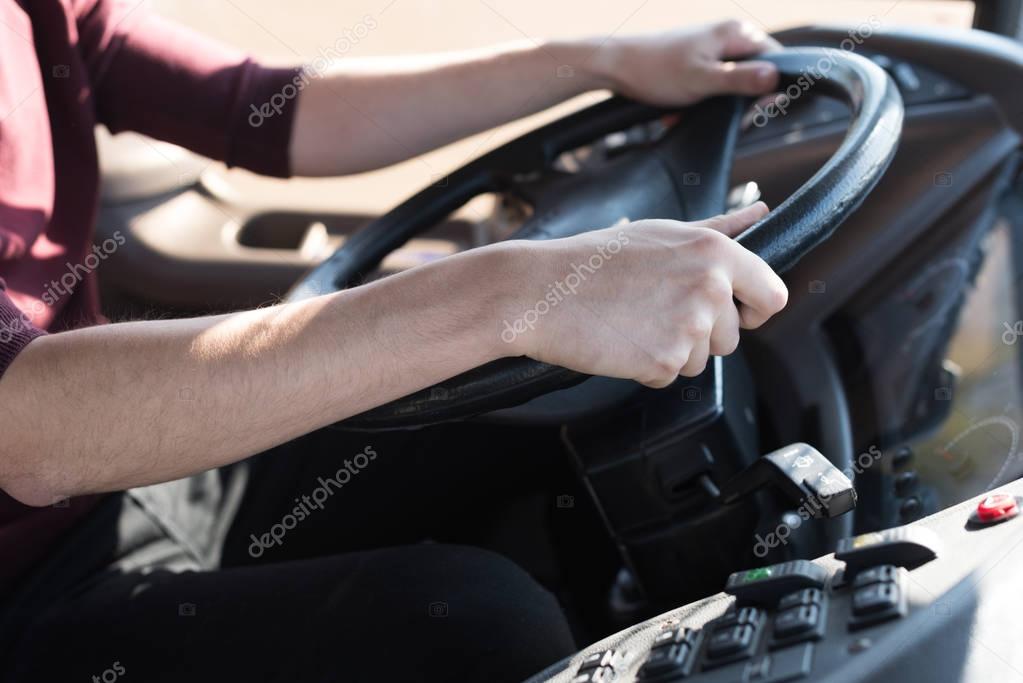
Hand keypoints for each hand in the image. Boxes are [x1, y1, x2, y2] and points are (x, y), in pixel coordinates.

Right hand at [496, 202, 787, 387]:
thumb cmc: (593, 260)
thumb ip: (718, 227)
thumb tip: (758, 215)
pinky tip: (622, 340)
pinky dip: (646, 367)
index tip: (733, 310)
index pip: (773, 296)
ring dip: (672, 350)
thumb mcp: (660, 232)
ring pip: (702, 359)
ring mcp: (690, 327)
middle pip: (733, 335)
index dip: (753, 309)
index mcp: (715, 252)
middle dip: (701, 333)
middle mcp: (710, 288)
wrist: (541, 291)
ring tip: (634, 321)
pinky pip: (670, 377)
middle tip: (654, 310)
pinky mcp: (665, 361)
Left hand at [591, 19, 780, 105]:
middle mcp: (726, 36)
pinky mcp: (696, 61)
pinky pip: (709, 87)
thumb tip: (775, 79)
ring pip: (729, 85)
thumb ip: (741, 80)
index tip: (751, 111)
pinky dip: (696, 102)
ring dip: (711, 106)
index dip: (768, 89)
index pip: (775, 60)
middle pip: (753, 75)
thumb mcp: (702, 80)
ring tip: (686, 111)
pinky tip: (678, 111)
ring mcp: (711, 48)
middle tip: (712, 113)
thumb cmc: (654, 69)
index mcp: (735, 33)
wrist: (614, 66)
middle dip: (733, 102)